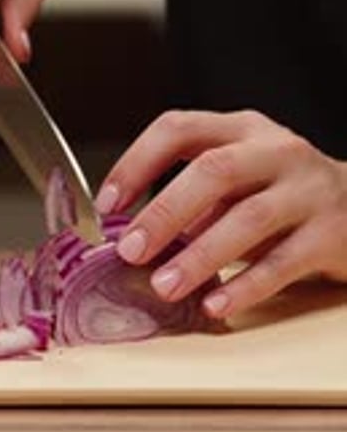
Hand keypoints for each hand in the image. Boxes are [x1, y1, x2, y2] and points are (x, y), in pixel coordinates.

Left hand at [95, 110, 346, 317]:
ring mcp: (307, 189)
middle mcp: (276, 150)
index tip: (108, 203)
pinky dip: (244, 286)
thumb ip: (194, 197)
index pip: (179, 128)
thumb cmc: (282, 191)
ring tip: (165, 284)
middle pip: (214, 171)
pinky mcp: (331, 233)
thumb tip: (133, 234)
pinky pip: (282, 262)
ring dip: (200, 255)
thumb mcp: (239, 177)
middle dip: (165, 211)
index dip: (137, 162)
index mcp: (241, 129)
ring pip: (248, 218)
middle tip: (131, 250)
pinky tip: (215, 303)